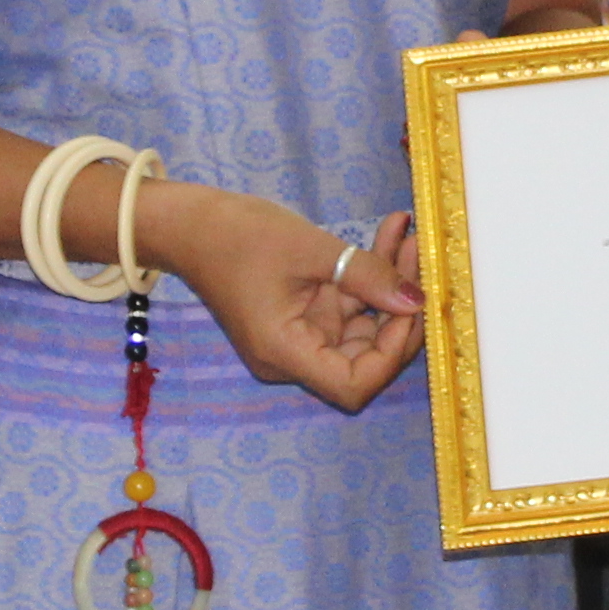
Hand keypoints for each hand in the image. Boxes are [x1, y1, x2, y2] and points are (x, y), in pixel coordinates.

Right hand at [161, 186, 426, 415]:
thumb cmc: (236, 236)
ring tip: (404, 234)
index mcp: (284, 352)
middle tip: (418, 255)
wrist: (189, 224)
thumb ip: (368, 276)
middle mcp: (293, 356)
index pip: (353, 386)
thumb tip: (417, 300)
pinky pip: (346, 305)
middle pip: (364, 355)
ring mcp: (299, 336)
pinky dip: (368, 275)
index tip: (410, 308)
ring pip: (361, 324)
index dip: (391, 355)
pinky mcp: (303, 316)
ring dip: (388, 282)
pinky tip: (388, 234)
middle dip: (398, 308)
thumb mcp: (310, 249)